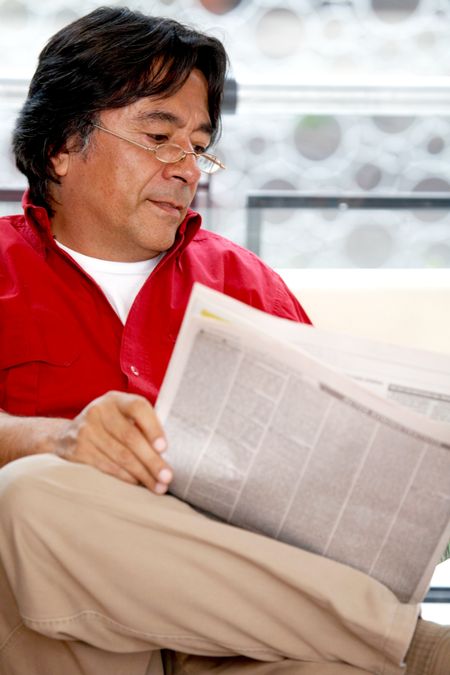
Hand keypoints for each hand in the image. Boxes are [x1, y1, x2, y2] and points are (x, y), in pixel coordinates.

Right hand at [53, 391, 171, 493]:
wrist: (66, 435)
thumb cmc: (109, 426)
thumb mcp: (121, 416)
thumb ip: (142, 424)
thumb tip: (174, 449)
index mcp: (115, 399)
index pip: (138, 407)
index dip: (152, 427)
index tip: (165, 448)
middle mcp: (99, 411)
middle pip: (130, 437)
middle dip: (152, 460)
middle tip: (168, 477)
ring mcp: (86, 430)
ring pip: (120, 456)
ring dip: (142, 474)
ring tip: (159, 486)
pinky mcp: (77, 450)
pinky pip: (106, 467)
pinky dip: (125, 478)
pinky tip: (138, 484)